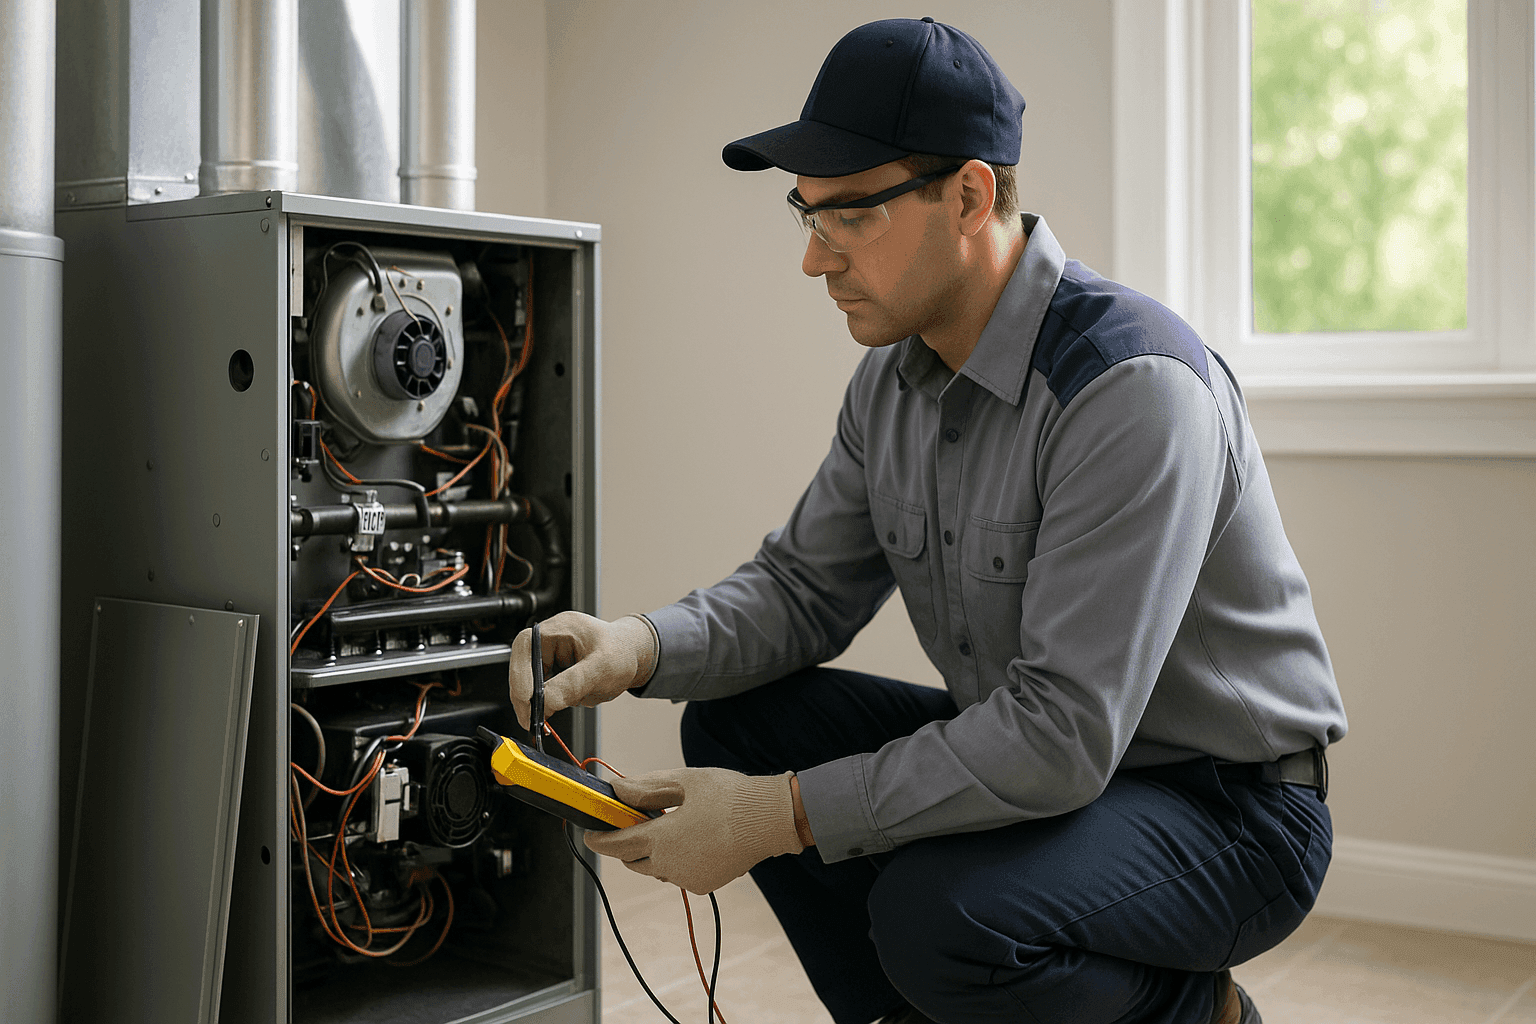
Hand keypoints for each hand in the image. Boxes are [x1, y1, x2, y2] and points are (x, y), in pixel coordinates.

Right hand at [507, 611, 656, 729]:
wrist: (634, 656)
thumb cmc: (622, 652)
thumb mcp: (602, 668)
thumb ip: (574, 684)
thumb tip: (547, 702)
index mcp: (559, 627)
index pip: (526, 647)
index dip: (520, 673)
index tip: (526, 699)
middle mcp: (550, 639)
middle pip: (522, 666)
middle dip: (526, 695)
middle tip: (531, 720)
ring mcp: (550, 655)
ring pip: (529, 681)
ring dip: (536, 700)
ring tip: (543, 719)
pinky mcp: (554, 671)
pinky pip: (542, 689)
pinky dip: (547, 702)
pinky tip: (555, 709)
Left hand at [584, 768, 804, 894]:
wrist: (769, 820)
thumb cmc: (728, 796)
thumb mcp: (684, 782)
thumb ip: (645, 788)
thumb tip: (615, 789)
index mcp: (661, 838)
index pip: (616, 844)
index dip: (599, 838)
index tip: (589, 832)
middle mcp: (670, 864)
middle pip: (633, 860)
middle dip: (628, 845)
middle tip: (634, 823)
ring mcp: (687, 878)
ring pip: (657, 868)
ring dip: (654, 852)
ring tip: (671, 826)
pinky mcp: (704, 885)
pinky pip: (679, 874)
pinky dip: (677, 860)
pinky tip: (694, 839)